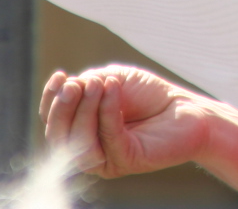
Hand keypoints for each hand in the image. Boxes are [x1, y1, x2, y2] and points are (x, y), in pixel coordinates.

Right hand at [40, 65, 211, 177]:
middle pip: (59, 137)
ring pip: (79, 142)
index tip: (60, 76)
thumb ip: (89, 84)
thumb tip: (70, 87)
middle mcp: (90, 149)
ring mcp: (107, 159)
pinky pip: (109, 137)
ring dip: (84, 110)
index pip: (53, 122)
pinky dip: (107, 110)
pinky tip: (113, 87)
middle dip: (62, 109)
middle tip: (72, 85)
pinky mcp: (126, 161)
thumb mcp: (113, 80)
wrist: (187, 109)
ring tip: (97, 84)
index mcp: (81, 131)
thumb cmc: (149, 95)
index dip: (50, 100)